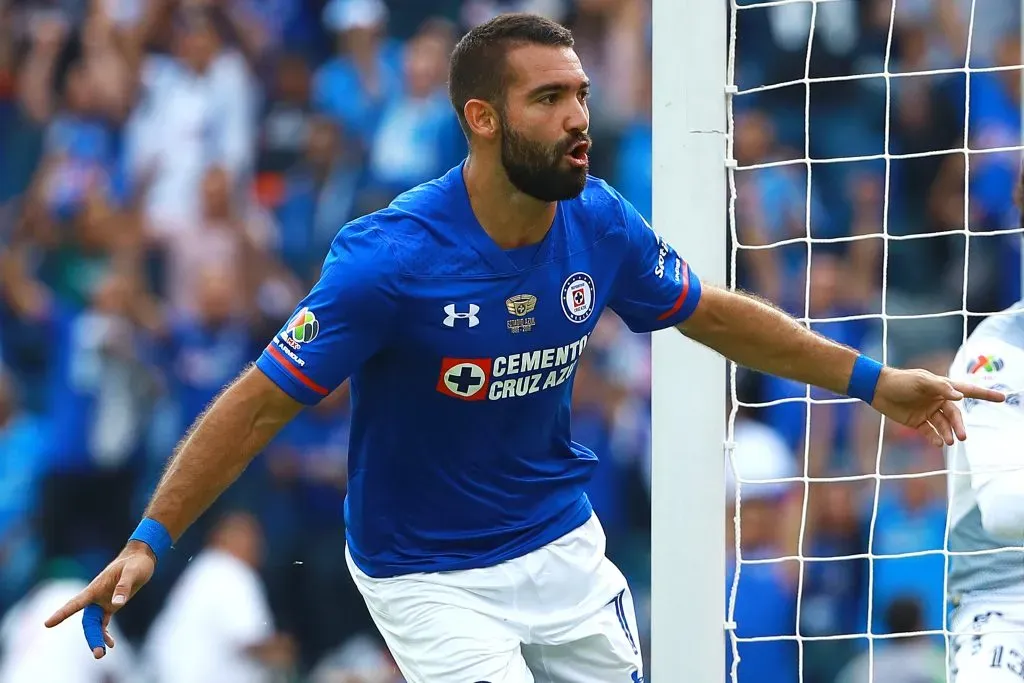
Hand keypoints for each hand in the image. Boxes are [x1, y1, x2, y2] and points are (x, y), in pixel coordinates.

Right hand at [43, 541, 155, 658]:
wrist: (141, 558)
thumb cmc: (136, 563)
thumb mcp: (132, 572)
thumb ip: (124, 587)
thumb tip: (117, 604)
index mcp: (95, 587)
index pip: (76, 602)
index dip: (62, 613)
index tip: (47, 623)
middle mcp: (95, 597)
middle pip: (88, 621)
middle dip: (91, 637)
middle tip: (98, 654)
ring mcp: (102, 602)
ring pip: (94, 625)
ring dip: (97, 639)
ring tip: (101, 654)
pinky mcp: (111, 606)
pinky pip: (103, 623)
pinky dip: (105, 633)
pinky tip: (111, 644)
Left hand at [871, 368, 1005, 446]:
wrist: (878, 389)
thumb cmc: (901, 381)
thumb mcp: (921, 381)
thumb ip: (940, 387)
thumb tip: (960, 396)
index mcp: (942, 388)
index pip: (968, 391)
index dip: (985, 395)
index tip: (1001, 398)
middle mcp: (938, 400)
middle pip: (955, 415)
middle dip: (959, 425)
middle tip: (962, 436)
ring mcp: (928, 412)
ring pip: (944, 425)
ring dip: (948, 433)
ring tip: (948, 441)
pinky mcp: (917, 422)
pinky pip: (930, 432)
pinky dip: (934, 438)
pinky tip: (938, 443)